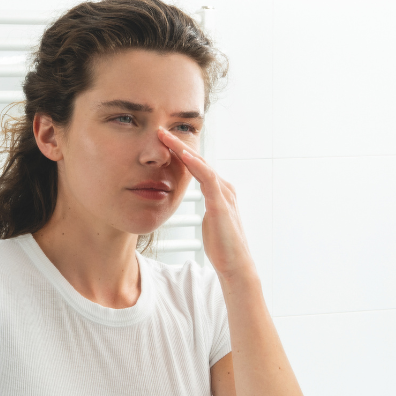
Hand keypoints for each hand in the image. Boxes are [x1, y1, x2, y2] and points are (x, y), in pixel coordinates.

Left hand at [156, 128, 254, 279]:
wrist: (236, 265)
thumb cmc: (222, 246)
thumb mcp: (210, 221)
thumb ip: (206, 208)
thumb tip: (200, 206)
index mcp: (220, 191)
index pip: (198, 166)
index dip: (180, 152)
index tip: (162, 142)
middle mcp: (224, 188)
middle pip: (199, 160)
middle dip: (179, 144)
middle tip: (160, 131)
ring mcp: (224, 193)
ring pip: (201, 163)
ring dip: (183, 148)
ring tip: (165, 136)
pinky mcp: (221, 203)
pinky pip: (207, 177)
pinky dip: (194, 164)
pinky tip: (182, 155)